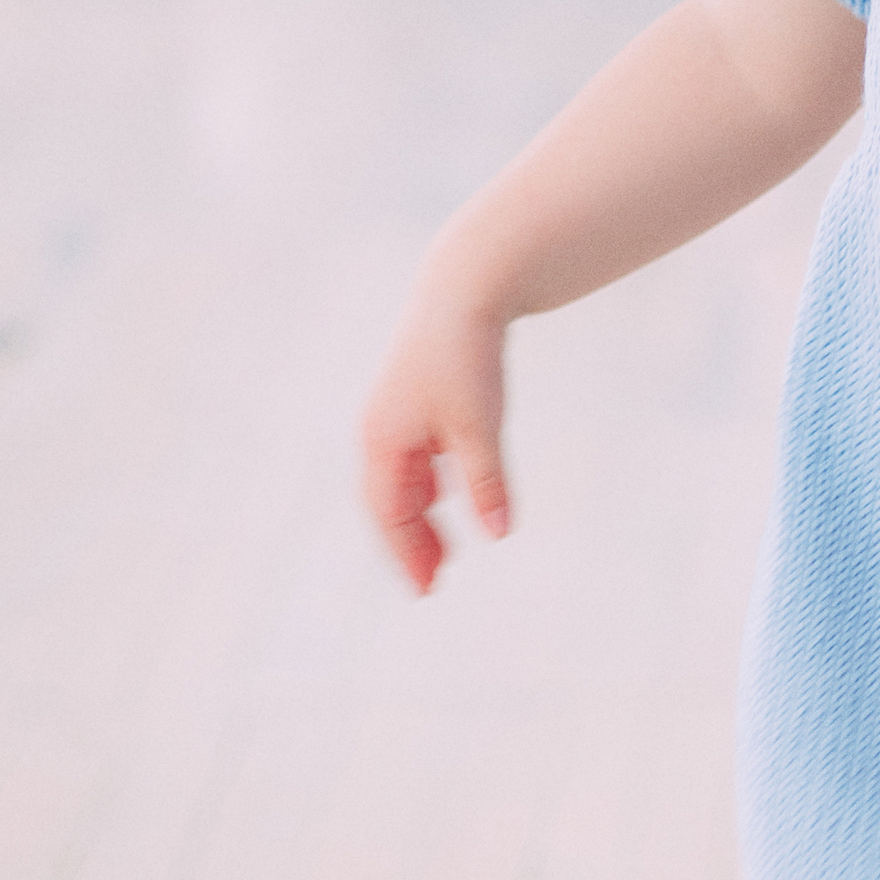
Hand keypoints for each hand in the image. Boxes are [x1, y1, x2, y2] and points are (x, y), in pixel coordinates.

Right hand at [361, 285, 511, 593]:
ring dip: (418, 517)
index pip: (387, 514)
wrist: (464, 289)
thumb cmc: (467, 357)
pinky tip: (444, 497)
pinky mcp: (415, 400)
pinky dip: (427, 485)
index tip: (426, 591)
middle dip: (408, 543)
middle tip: (432, 583)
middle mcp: (381, 430)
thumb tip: (498, 534)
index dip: (406, 555)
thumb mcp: (479, 424)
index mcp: (383, 440)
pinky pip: (414, 458)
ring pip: (401, 481)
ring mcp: (395, 415)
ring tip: (442, 552)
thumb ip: (487, 481)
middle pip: (388, 503)